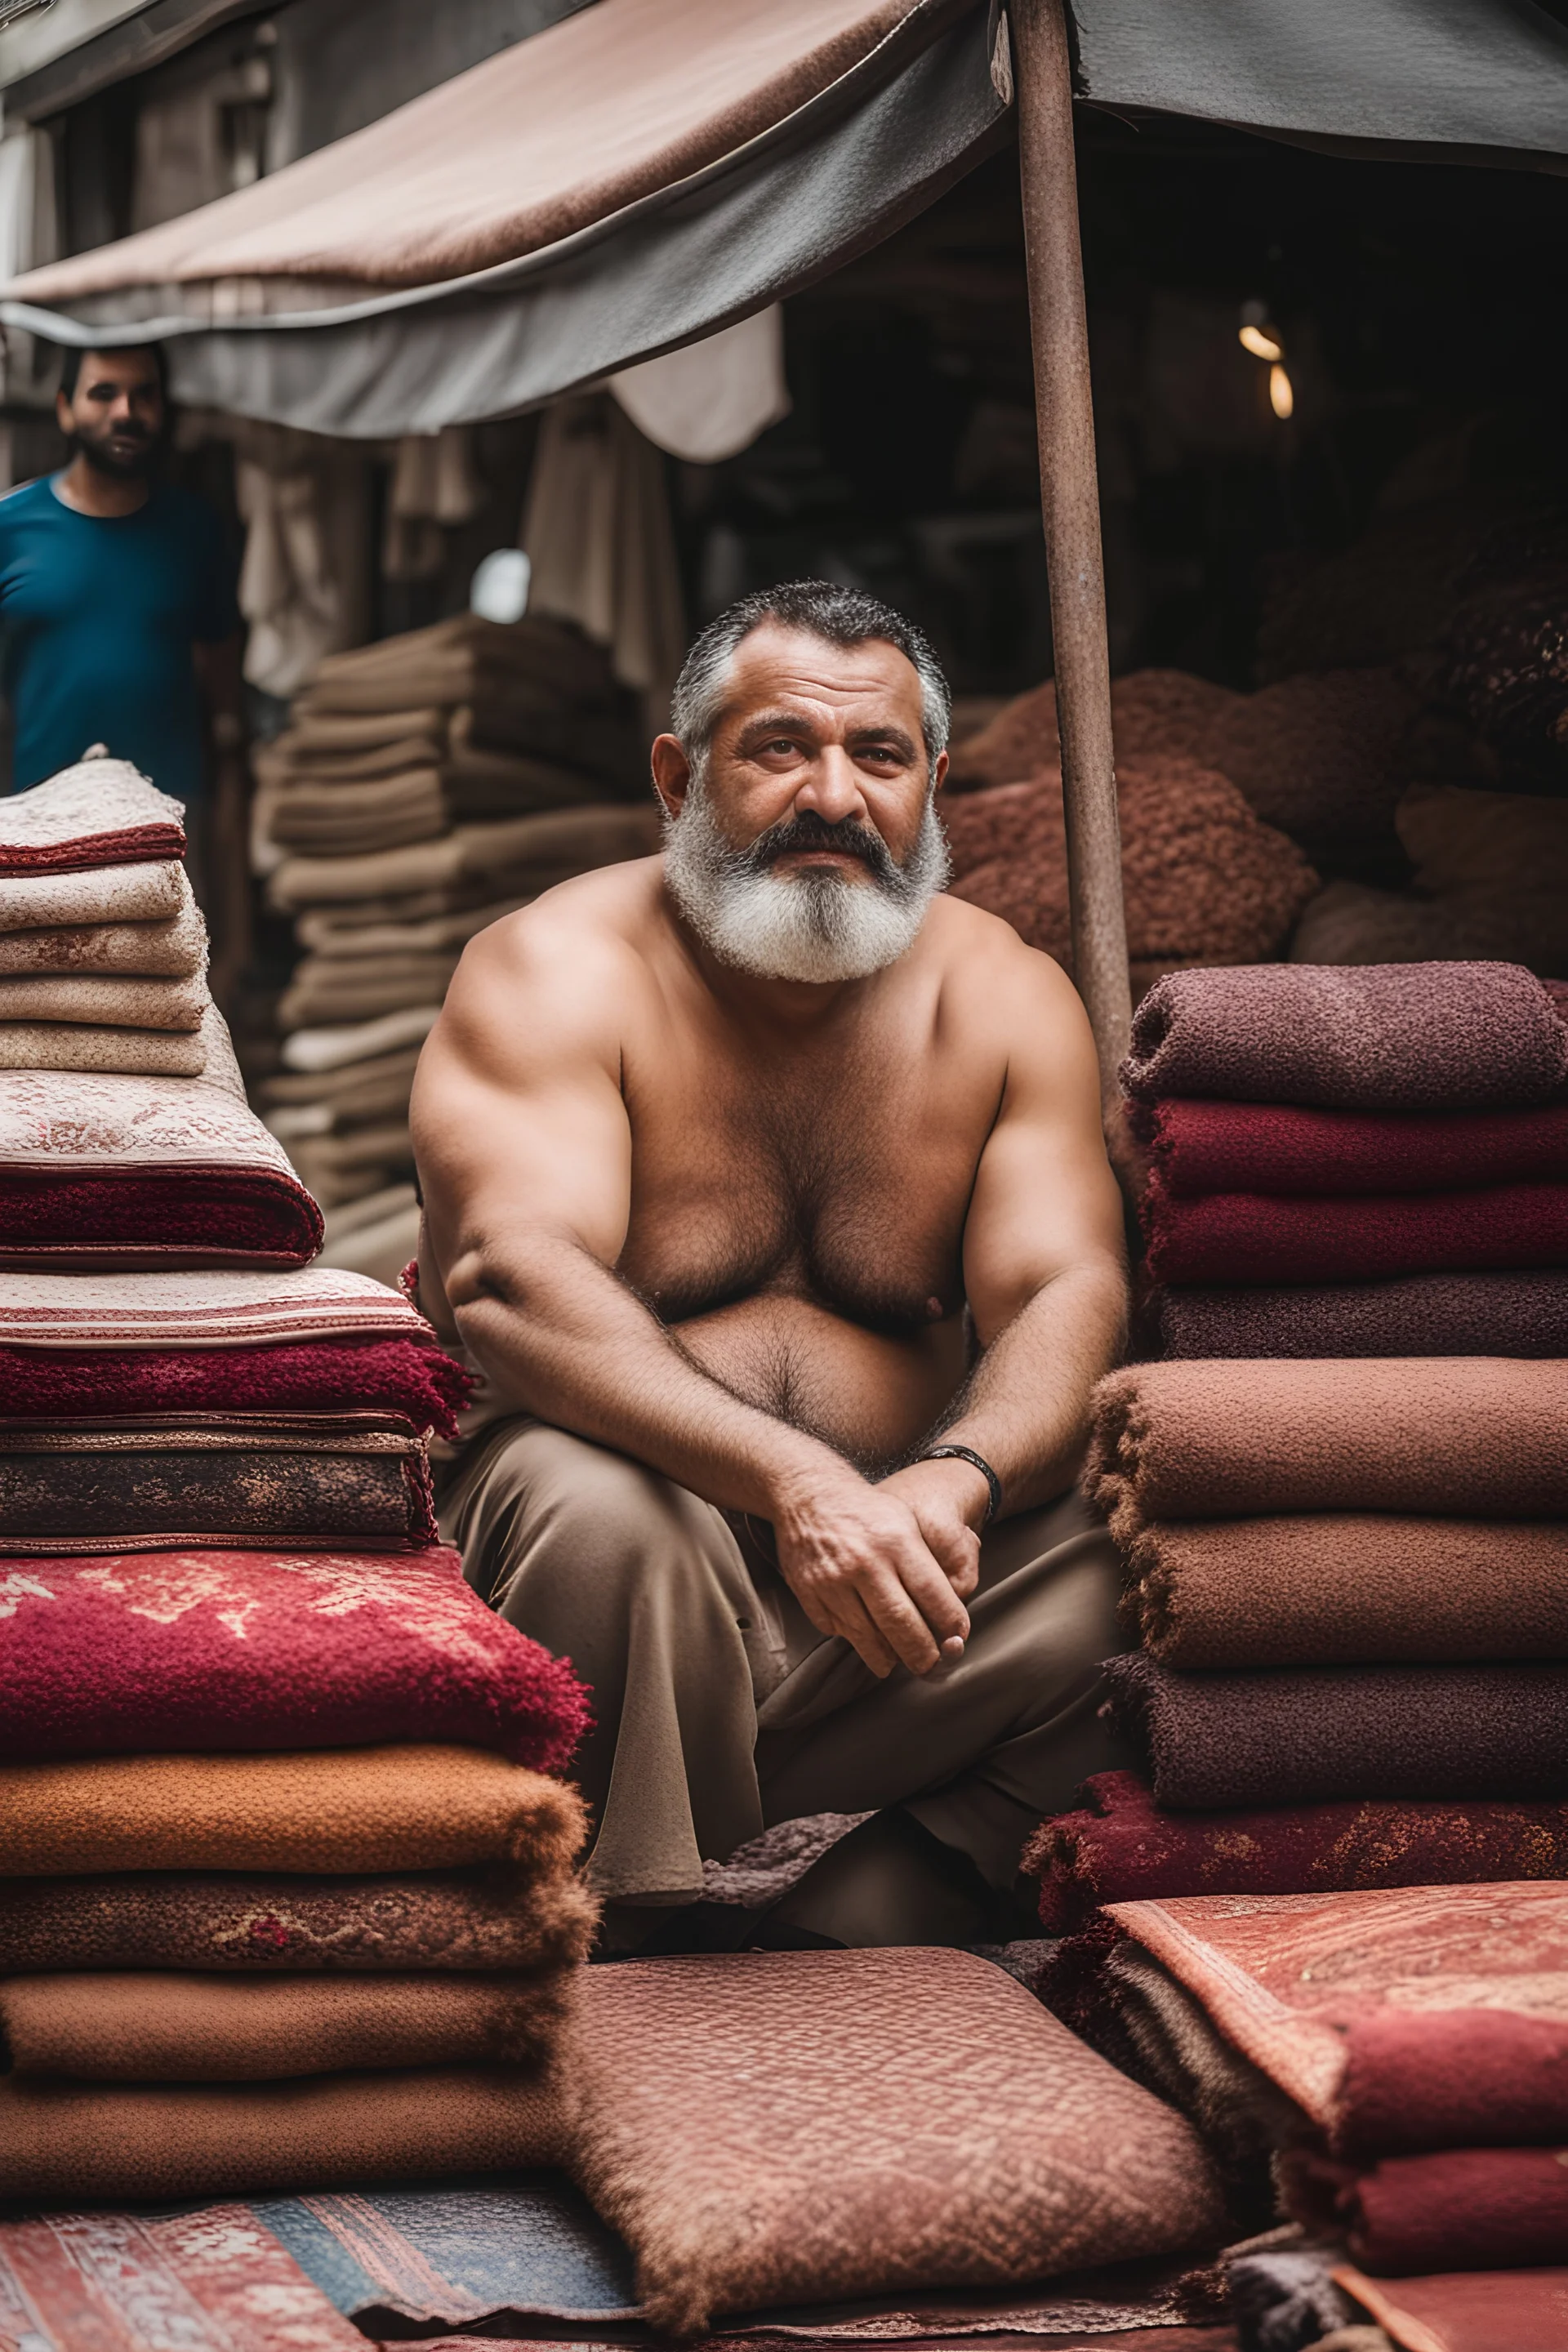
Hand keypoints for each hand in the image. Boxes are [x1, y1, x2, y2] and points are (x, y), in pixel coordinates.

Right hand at [768, 1461, 971, 1679]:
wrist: (807, 1493)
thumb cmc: (866, 1511)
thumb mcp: (905, 1522)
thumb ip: (927, 1565)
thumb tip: (947, 1615)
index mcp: (896, 1541)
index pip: (932, 1594)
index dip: (949, 1622)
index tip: (957, 1638)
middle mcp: (865, 1562)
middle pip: (901, 1623)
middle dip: (921, 1654)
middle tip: (929, 1666)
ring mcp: (833, 1579)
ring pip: (868, 1636)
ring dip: (887, 1656)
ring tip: (897, 1662)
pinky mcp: (808, 1591)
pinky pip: (836, 1629)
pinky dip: (853, 1639)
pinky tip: (865, 1639)